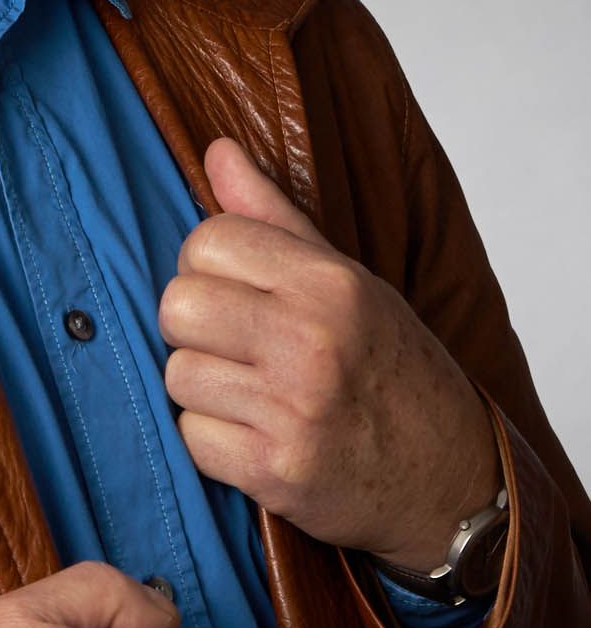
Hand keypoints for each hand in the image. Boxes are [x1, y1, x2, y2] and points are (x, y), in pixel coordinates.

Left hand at [160, 138, 501, 570]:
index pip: (207, 240)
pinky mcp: (276, 472)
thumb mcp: (347, 281)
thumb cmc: (390, 367)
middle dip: (194, 327)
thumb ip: (273, 216)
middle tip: (234, 345)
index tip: (236, 292)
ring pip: (177, 375)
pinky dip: (214, 442)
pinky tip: (256, 436)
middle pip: (176, 306)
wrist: (451, 477)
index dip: (207, 267)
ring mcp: (294, 410)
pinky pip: (191, 438)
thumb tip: (216, 150)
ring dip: (203, 389)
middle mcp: (312, 341)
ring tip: (252, 394)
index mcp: (330, 283)